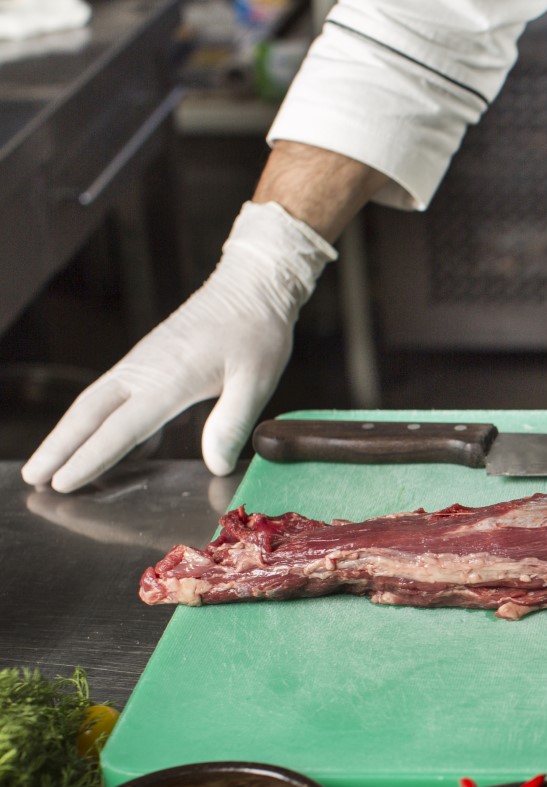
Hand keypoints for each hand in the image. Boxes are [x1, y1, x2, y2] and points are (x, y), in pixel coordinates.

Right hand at [21, 201, 335, 492]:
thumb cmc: (256, 331)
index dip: (89, 458)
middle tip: (32, 479)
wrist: (251, 285)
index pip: (119, 428)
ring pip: (93, 403)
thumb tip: (215, 465)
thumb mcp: (256, 379)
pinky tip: (106, 446)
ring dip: (68, 434)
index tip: (62, 483)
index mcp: (167, 379)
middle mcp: (143, 370)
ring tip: (49, 466)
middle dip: (57, 447)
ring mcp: (141, 364)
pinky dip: (98, 422)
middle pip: (87, 414)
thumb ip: (232, 422)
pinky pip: (113, 396)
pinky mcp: (148, 361)